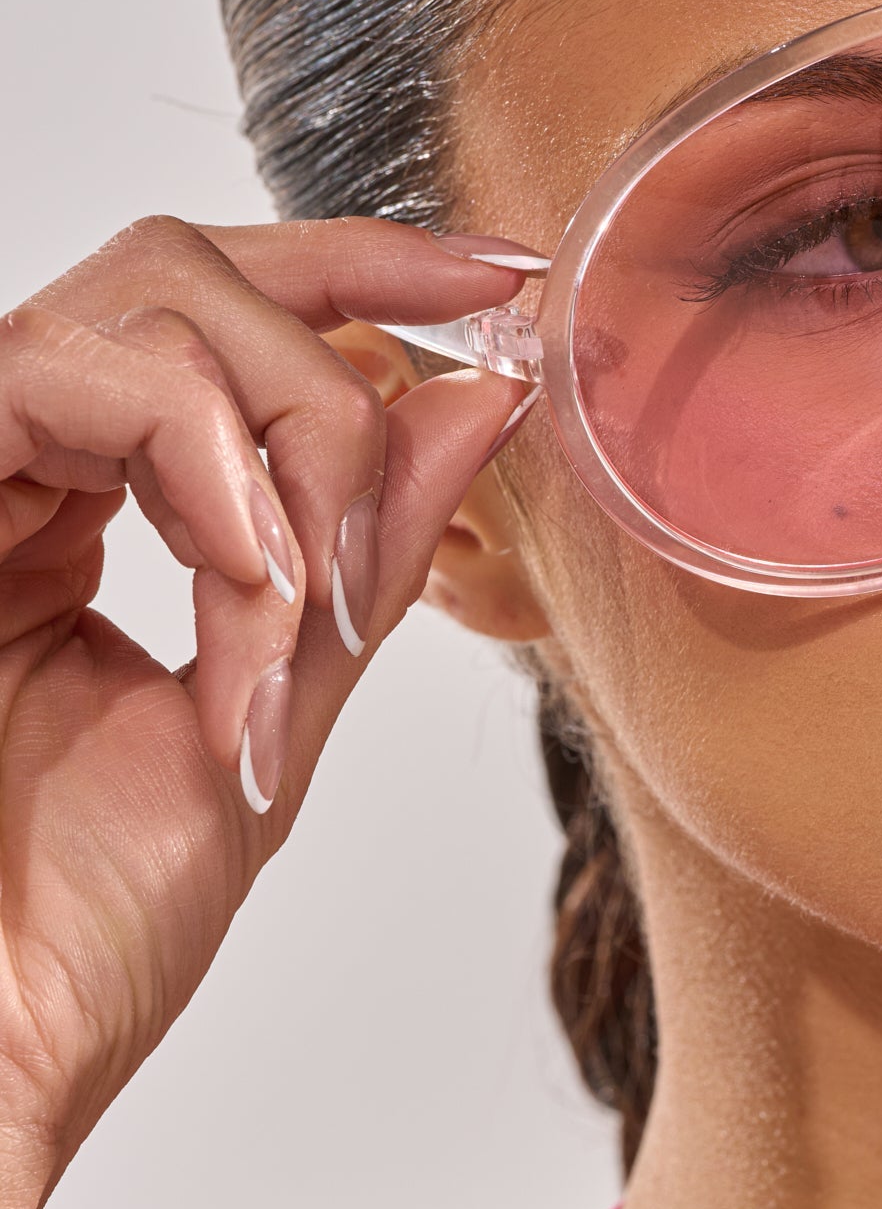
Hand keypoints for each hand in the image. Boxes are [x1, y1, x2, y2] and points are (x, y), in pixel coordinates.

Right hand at [0, 215, 533, 1208]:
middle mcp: (9, 471)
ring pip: (148, 298)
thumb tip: (479, 399)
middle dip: (342, 349)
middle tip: (418, 476)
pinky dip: (198, 453)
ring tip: (304, 595)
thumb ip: (358, 563)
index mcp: (76, 514)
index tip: (505, 279)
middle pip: (189, 270)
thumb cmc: (79, 943)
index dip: (366, 265)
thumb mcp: (269, 725)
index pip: (220, 317)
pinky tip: (249, 577)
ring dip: (287, 429)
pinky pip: (66, 370)